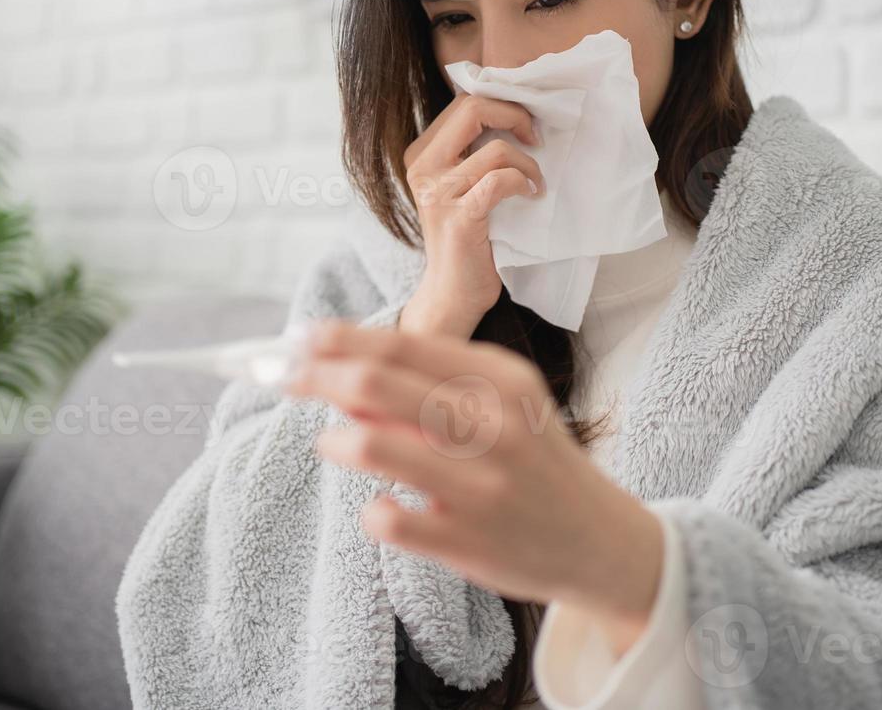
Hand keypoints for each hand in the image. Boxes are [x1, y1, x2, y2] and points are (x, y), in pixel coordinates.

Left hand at [284, 318, 664, 641]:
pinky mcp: (468, 541)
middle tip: (281, 377)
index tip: (297, 340)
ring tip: (334, 445)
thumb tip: (346, 376)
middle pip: (375, 385)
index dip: (337, 340)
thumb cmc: (535, 459)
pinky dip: (372, 510)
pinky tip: (387, 509)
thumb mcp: (505, 404)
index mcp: (502, 380)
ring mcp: (481, 486)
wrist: (600, 540)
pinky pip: (387, 519)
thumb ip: (435, 385)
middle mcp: (494, 426)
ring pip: (371, 448)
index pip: (401, 346)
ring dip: (335, 442)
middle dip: (314, 376)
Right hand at [400, 93, 545, 338]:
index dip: (503, 105)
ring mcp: (437, 194)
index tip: (525, 125)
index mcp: (421, 154)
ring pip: (495, 150)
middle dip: (515, 116)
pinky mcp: (459, 219)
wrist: (452, 292)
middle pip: (472, 109)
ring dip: (527, 164)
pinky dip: (522, 183)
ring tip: (534, 183)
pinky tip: (531, 196)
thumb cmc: (467, 237)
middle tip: (536, 139)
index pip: (464, 103)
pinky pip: (499, 181)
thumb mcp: (460, 185)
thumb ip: (473, 150)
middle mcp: (422, 168)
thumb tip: (515, 112)